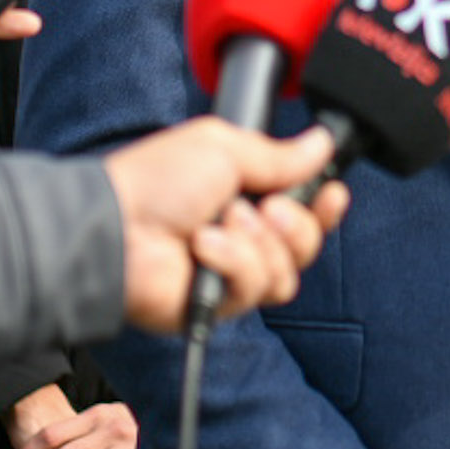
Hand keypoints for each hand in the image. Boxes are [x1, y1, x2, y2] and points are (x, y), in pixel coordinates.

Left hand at [104, 120, 348, 329]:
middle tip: (265, 207)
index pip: (303, 209)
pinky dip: (232, 264)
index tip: (332, 193)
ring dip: (257, 245)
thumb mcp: (225, 149)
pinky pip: (254, 290)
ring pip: (285, 274)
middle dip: (294, 224)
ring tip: (222, 225)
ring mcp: (229, 273)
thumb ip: (280, 155)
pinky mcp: (217, 305)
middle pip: (305, 246)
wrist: (117, 227)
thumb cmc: (157, 180)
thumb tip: (322, 143)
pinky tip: (203, 248)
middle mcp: (242, 237)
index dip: (323, 206)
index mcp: (244, 196)